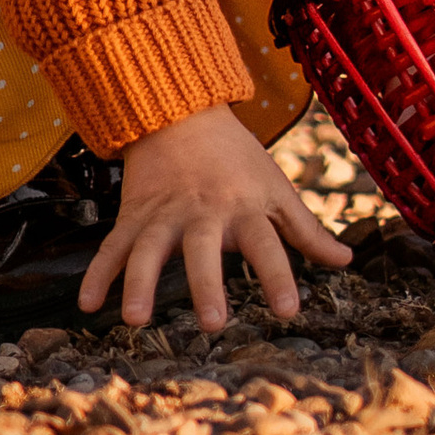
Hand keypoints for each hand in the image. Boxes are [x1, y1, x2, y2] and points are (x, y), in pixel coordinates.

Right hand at [80, 107, 352, 331]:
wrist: (181, 111)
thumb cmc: (238, 158)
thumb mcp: (277, 187)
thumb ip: (306, 229)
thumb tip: (347, 260)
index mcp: (245, 208)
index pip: (268, 246)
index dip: (279, 277)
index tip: (288, 311)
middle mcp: (203, 213)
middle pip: (204, 251)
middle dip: (207, 286)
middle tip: (212, 323)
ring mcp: (164, 214)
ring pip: (149, 250)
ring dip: (141, 284)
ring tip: (136, 320)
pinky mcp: (134, 216)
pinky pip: (112, 247)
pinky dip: (98, 275)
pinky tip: (87, 305)